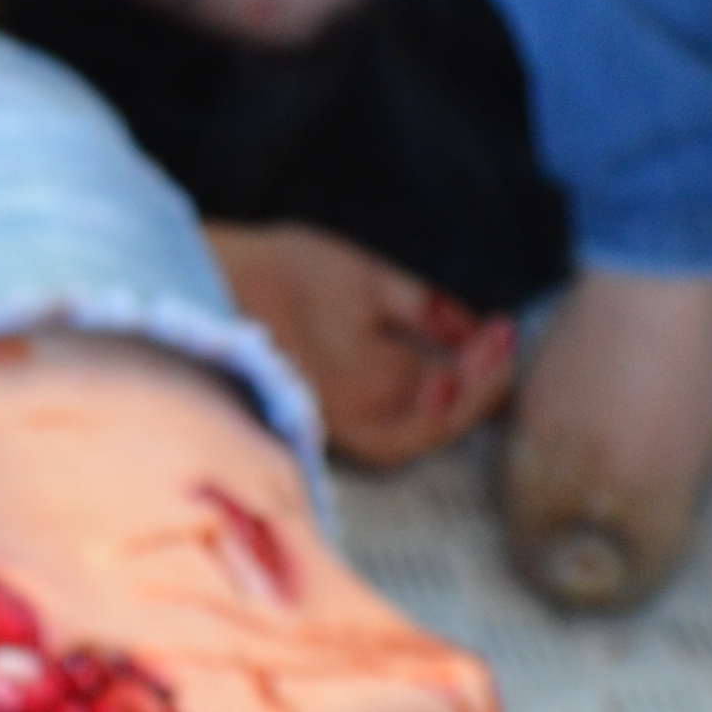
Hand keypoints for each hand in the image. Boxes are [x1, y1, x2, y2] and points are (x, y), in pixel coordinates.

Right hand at [203, 223, 517, 467]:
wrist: (208, 285)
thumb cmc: (285, 271)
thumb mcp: (364, 274)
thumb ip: (424, 307)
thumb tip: (476, 330)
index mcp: (372, 381)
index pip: (454, 390)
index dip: (490, 363)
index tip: (504, 326)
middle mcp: (360, 420)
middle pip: (441, 425)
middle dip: (481, 387)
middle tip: (498, 342)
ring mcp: (338, 430)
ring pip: (414, 440)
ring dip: (453, 409)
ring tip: (474, 363)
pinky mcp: (323, 425)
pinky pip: (385, 438)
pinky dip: (419, 416)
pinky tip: (430, 380)